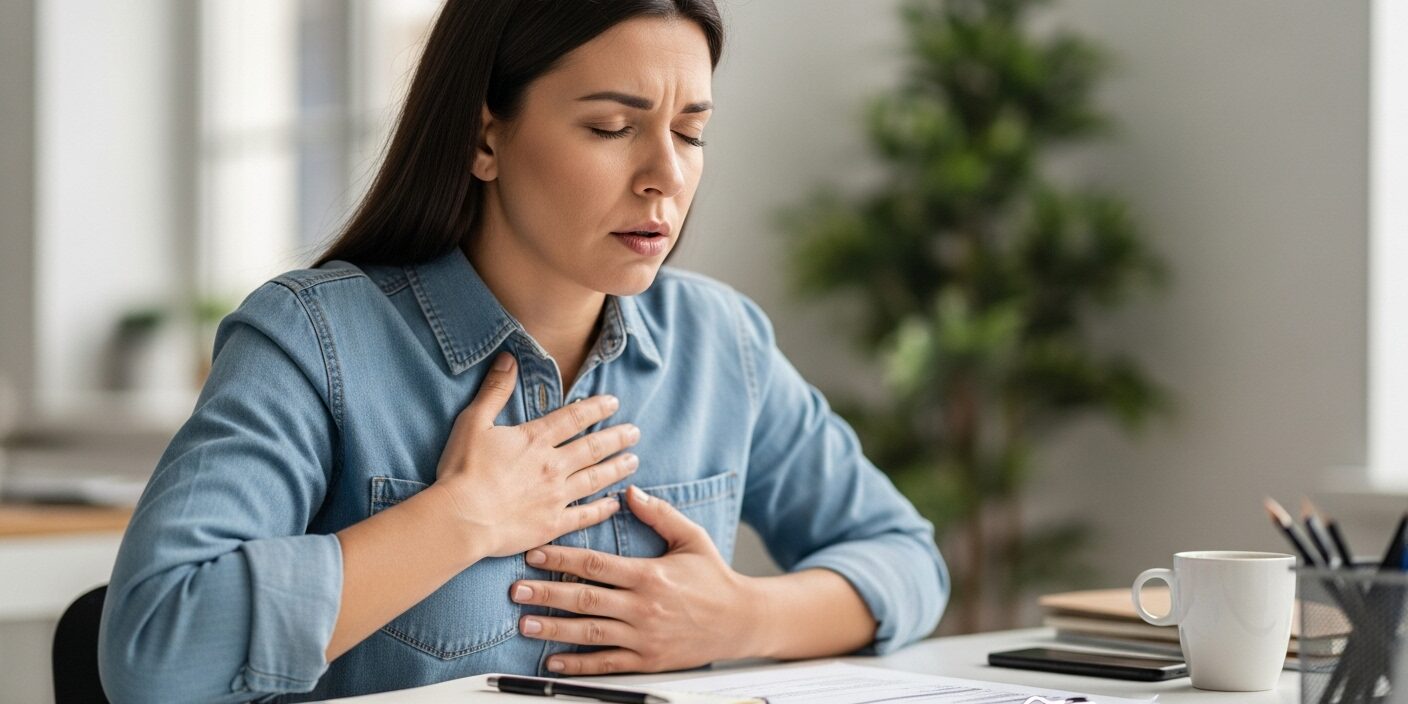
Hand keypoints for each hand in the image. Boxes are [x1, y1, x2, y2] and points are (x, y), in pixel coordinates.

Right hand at [433, 352, 640, 558]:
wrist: (462, 517)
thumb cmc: (463, 469)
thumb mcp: (474, 421)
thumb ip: (494, 390)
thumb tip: (509, 359)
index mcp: (535, 439)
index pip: (573, 418)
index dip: (596, 408)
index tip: (614, 403)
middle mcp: (553, 465)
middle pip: (593, 448)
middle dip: (617, 438)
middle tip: (635, 432)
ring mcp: (556, 495)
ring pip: (595, 479)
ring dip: (617, 469)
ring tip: (634, 461)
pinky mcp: (552, 524)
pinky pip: (585, 515)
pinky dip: (602, 509)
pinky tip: (614, 504)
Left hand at [508, 485, 761, 674]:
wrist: (742, 621)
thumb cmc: (715, 578)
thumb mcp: (691, 538)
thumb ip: (659, 514)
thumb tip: (630, 491)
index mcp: (650, 574)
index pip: (596, 565)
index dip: (561, 558)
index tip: (534, 554)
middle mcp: (643, 606)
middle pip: (584, 598)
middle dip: (546, 593)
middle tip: (516, 590)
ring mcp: (644, 637)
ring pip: (590, 632)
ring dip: (554, 628)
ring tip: (525, 623)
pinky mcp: (648, 660)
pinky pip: (607, 663)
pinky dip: (579, 664)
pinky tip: (554, 661)